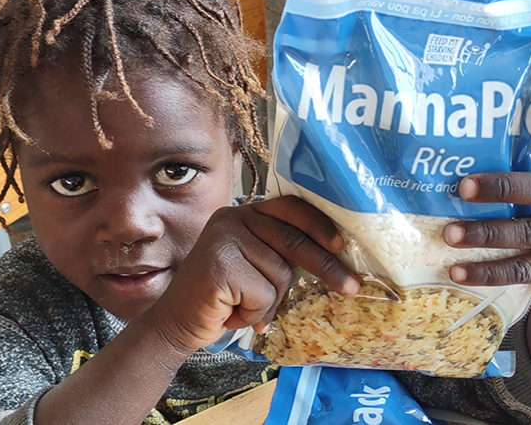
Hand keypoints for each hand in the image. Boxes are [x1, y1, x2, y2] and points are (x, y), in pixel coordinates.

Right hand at [148, 196, 358, 353]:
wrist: (177, 322)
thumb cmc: (222, 298)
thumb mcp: (253, 267)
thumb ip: (277, 253)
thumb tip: (332, 256)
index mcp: (243, 214)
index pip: (289, 207)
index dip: (318, 224)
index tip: (341, 245)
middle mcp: (232, 219)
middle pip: (292, 240)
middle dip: (326, 266)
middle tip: (352, 287)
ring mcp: (224, 239)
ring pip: (280, 274)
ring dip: (269, 302)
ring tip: (245, 307)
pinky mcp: (220, 264)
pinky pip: (263, 293)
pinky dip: (255, 312)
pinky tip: (232, 312)